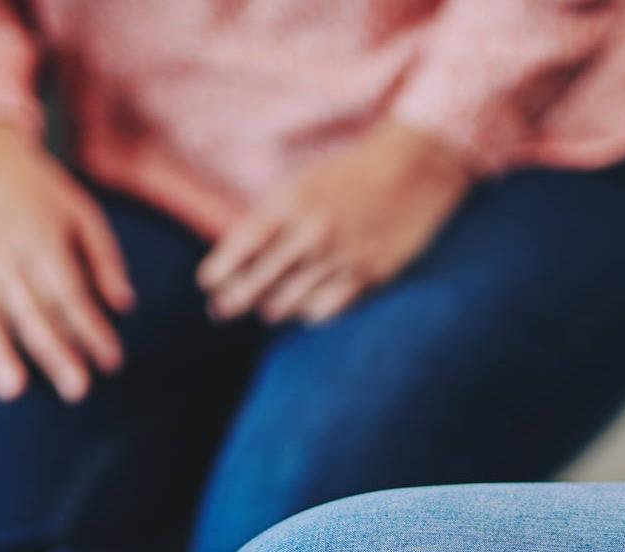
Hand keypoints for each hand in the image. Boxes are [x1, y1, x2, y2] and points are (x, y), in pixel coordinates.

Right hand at [0, 123, 133, 402]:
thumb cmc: (44, 193)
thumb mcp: (84, 214)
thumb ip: (105, 260)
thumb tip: (124, 306)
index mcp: (42, 239)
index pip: (68, 292)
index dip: (91, 329)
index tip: (112, 361)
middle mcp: (5, 255)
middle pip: (30, 311)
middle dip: (54, 353)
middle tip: (76, 391)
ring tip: (12, 390)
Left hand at [197, 121, 473, 324]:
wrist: (414, 167)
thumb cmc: (350, 174)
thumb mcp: (301, 183)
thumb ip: (268, 218)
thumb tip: (234, 261)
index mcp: (288, 203)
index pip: (236, 251)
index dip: (215, 275)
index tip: (210, 283)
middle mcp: (311, 233)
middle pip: (253, 288)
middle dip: (231, 302)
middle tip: (222, 308)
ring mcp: (340, 258)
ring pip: (284, 305)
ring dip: (271, 307)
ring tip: (268, 303)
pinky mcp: (368, 275)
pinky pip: (322, 311)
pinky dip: (308, 311)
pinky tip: (307, 302)